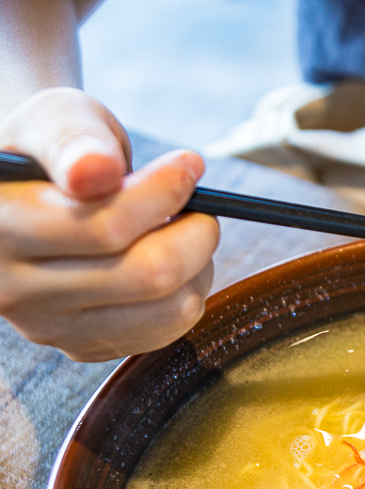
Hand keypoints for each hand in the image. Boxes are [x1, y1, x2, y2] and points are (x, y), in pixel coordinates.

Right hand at [0, 88, 218, 361]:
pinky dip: (189, 291)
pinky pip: (167, 331)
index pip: (106, 227)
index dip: (165, 191)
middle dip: (196, 232)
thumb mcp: (55, 119)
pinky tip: (170, 260)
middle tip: (199, 206)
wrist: (31, 195)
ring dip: (199, 265)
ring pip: (169, 310)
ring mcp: (47, 326)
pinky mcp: (80, 346)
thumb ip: (73, 138)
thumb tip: (94, 171)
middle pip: (149, 274)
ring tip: (184, 230)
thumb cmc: (52, 152)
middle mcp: (11, 288)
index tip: (189, 165)